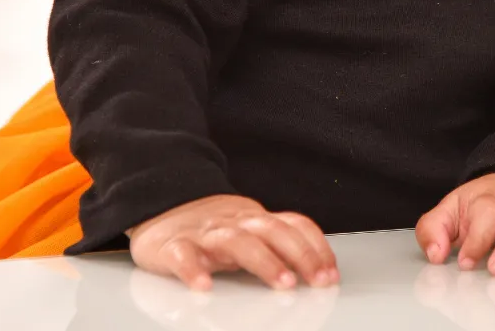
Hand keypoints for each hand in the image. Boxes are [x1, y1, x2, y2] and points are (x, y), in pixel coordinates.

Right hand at [128, 194, 338, 291]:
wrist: (163, 208)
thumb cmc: (214, 228)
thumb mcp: (250, 230)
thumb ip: (279, 244)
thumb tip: (320, 270)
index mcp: (255, 219)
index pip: (293, 224)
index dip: (315, 247)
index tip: (330, 273)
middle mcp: (234, 222)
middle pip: (271, 230)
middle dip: (299, 254)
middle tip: (316, 281)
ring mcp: (204, 233)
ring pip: (236, 240)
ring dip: (263, 261)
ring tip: (282, 282)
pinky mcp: (171, 246)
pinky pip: (183, 255)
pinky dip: (193, 269)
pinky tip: (203, 285)